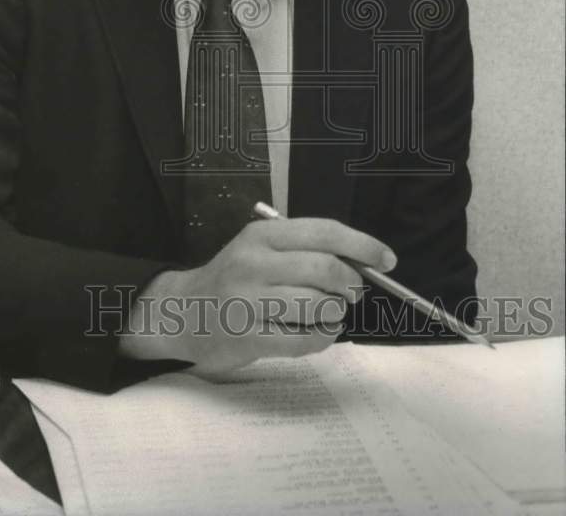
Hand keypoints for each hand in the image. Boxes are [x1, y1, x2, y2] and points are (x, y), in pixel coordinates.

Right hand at [119, 217, 396, 372]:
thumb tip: (361, 262)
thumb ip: (303, 250)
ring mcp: (249, 301)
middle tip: (351, 292)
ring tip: (327, 312)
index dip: (362, 244)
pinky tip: (316, 332)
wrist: (183, 311)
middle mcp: (254, 263)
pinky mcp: (248, 337)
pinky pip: (305, 339)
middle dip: (350, 283)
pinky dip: (323, 337)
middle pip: (325, 269)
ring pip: (318, 306)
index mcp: (261, 236)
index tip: (387, 259)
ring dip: (335, 312)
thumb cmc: (233, 278)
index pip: (323, 231)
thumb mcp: (260, 250)